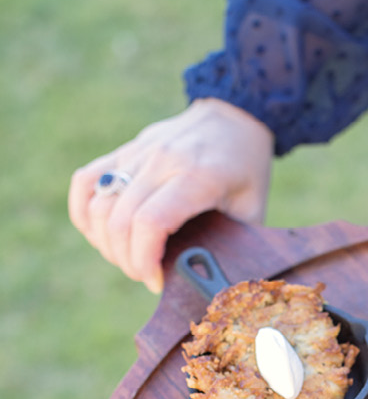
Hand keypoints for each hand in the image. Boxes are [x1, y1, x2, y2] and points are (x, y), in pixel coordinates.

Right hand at [68, 99, 273, 292]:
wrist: (234, 115)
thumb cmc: (247, 169)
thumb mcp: (252, 208)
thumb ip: (234, 243)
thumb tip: (212, 283)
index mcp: (197, 177)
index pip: (149, 223)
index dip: (144, 261)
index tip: (155, 281)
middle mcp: (162, 161)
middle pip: (120, 220)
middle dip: (127, 260)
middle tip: (145, 275)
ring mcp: (138, 152)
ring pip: (98, 204)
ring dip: (105, 243)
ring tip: (128, 258)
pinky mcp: (124, 150)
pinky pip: (85, 181)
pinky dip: (84, 213)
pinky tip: (99, 234)